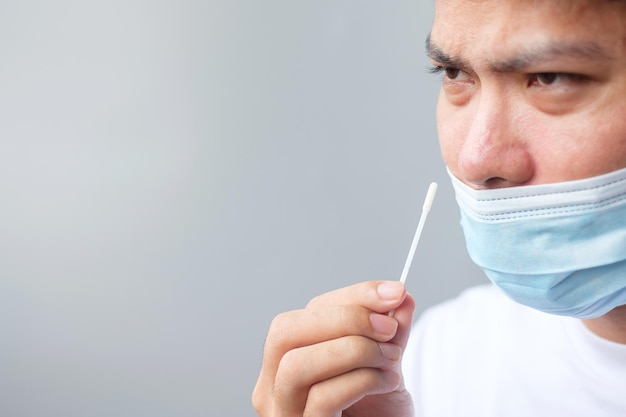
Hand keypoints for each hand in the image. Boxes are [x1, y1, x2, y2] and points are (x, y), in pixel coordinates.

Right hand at [252, 281, 415, 416]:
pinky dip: (361, 379)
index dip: (352, 296)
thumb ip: (389, 331)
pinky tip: (385, 381)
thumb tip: (399, 297)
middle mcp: (273, 386)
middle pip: (285, 331)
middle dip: (344, 319)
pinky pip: (322, 398)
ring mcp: (283, 412)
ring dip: (353, 350)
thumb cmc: (377, 412)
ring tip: (390, 358)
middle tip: (388, 326)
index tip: (395, 292)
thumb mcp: (383, 363)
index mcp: (287, 357)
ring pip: (296, 365)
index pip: (306, 312)